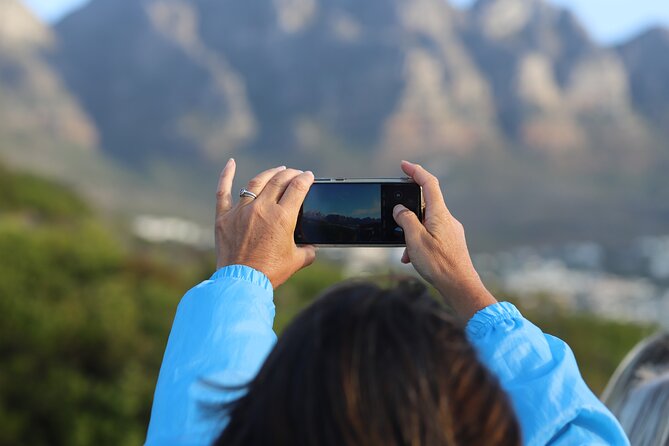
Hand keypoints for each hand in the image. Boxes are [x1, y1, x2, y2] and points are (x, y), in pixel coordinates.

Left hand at [215, 159, 316, 287]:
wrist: (242, 283)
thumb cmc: (271, 273)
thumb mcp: (297, 261)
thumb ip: (308, 250)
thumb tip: (311, 246)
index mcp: (282, 217)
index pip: (297, 188)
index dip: (305, 179)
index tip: (309, 177)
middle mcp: (262, 209)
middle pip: (279, 181)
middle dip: (290, 174)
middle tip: (296, 174)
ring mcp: (241, 211)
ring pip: (256, 183)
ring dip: (269, 174)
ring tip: (277, 171)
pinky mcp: (224, 217)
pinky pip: (223, 191)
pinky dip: (226, 175)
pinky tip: (231, 163)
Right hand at [393, 160, 496, 318]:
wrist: (460, 286)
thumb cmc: (439, 264)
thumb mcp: (415, 240)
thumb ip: (405, 220)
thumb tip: (400, 209)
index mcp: (439, 214)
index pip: (428, 184)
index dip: (415, 171)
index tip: (403, 165)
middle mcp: (447, 219)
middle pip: (425, 204)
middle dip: (407, 213)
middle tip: (395, 222)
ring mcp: (450, 231)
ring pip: (425, 223)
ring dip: (411, 234)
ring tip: (405, 252)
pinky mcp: (451, 243)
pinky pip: (431, 235)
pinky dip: (419, 243)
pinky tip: (413, 259)